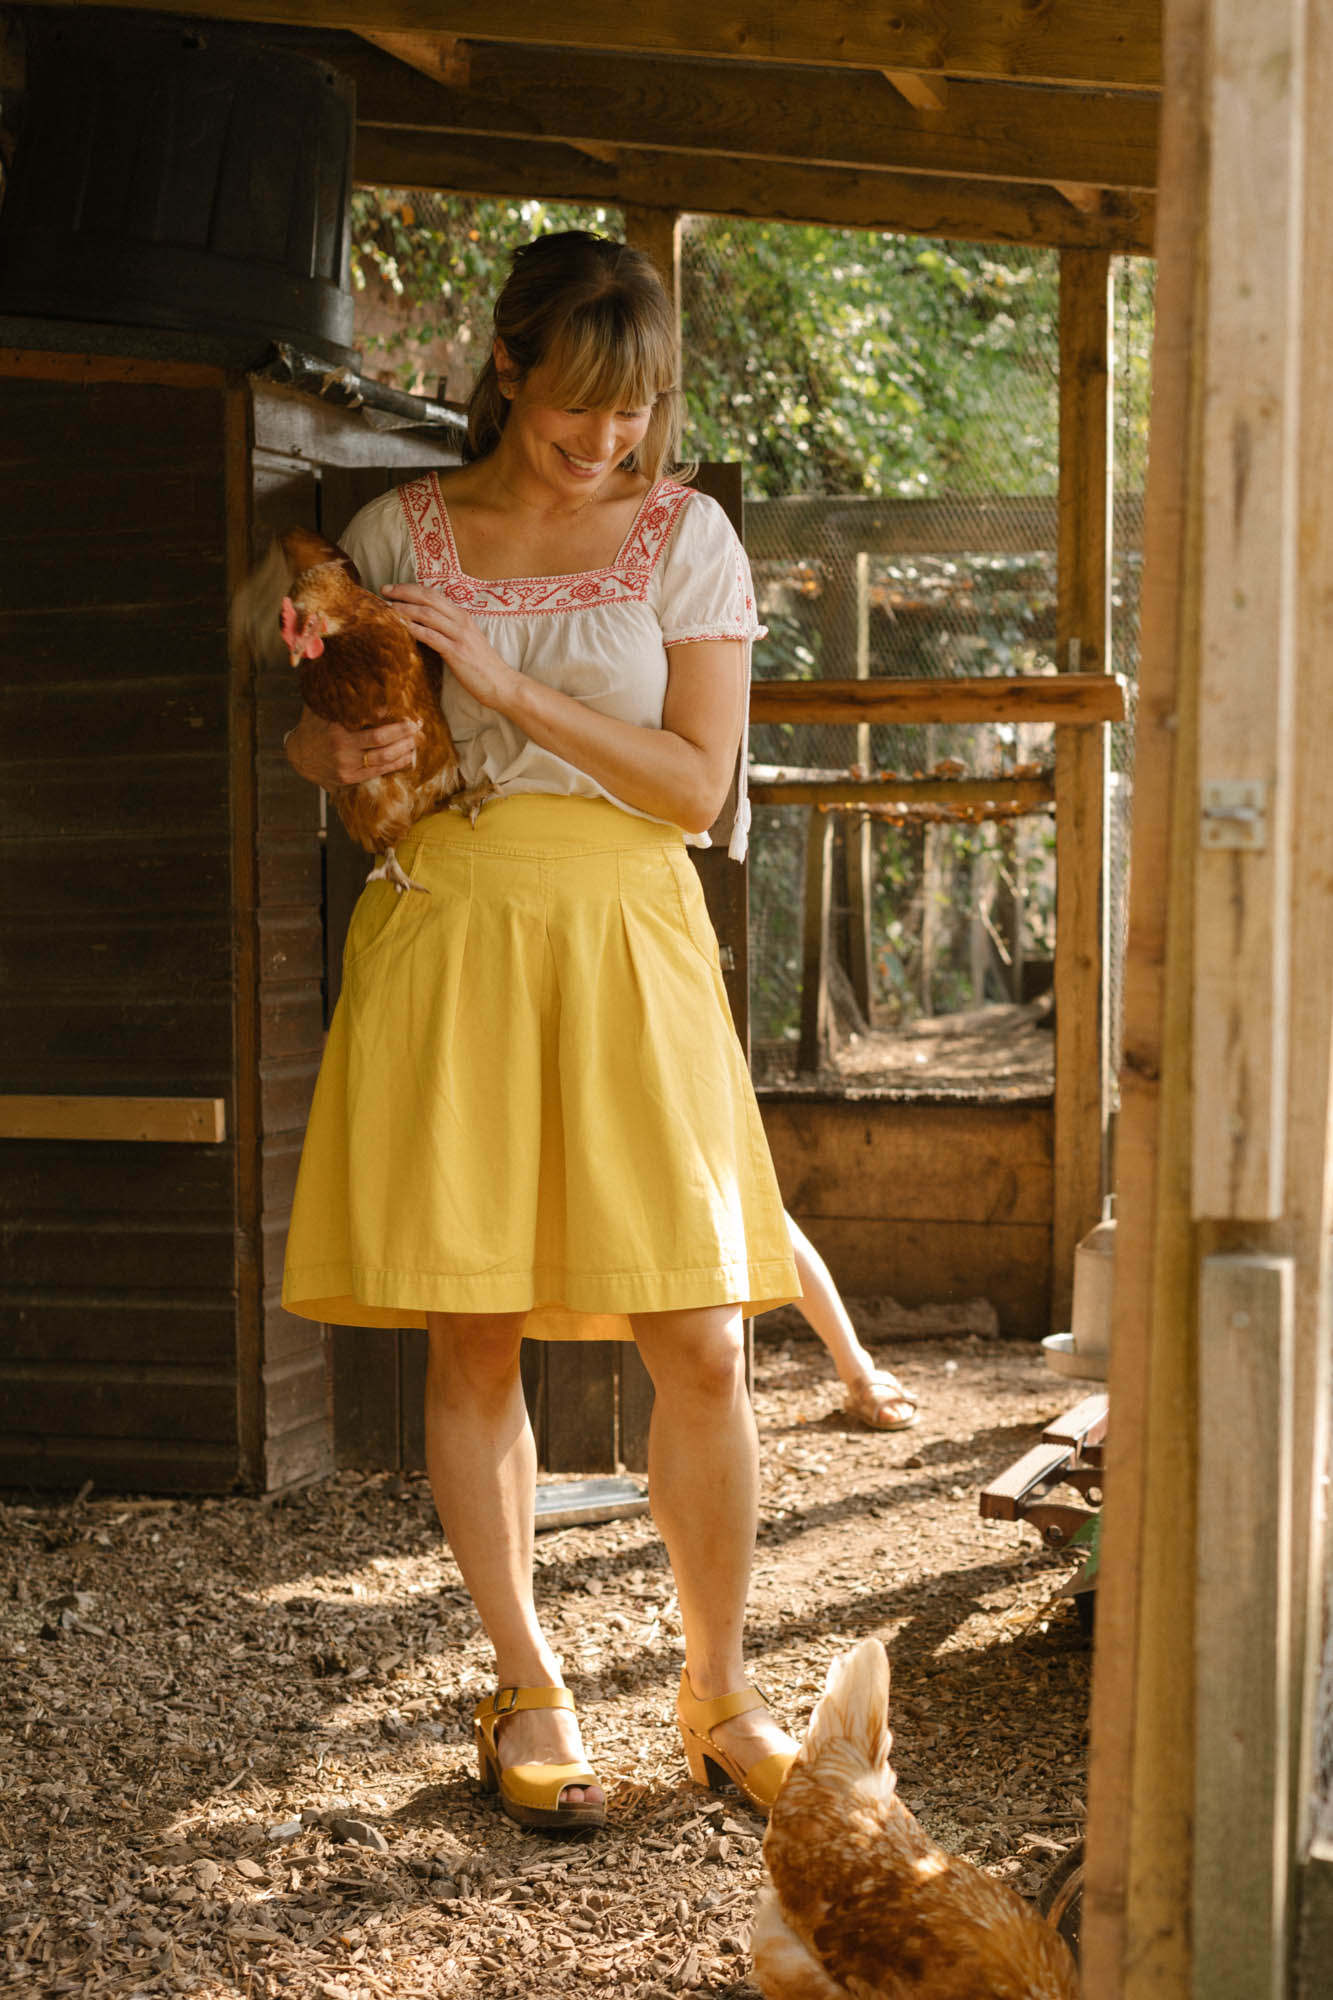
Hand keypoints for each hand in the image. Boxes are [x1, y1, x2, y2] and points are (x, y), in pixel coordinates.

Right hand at [284, 706, 420, 788]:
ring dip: (403, 750)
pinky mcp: (350, 779)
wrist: (297, 755)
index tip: (410, 715)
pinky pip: (378, 772)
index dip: (394, 722)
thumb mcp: (320, 708)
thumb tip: (355, 673)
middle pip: (381, 742)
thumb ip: (336, 696)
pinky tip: (407, 757)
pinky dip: (395, 765)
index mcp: (337, 730)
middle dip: (404, 734)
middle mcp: (343, 749)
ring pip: (383, 759)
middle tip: (418, 726)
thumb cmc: (313, 726)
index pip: (371, 725)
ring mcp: (347, 766)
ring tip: (416, 741)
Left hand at [383, 583, 518, 710]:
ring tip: (386, 608)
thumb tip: (424, 626)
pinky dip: (413, 629)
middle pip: (428, 598)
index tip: (392, 588)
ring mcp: (459, 636)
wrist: (502, 684)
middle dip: (403, 592)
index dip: (411, 588)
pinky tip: (399, 628)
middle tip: (384, 590)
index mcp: (463, 616)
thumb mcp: (466, 641)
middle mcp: (461, 621)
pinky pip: (431, 636)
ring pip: (427, 614)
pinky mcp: (457, 652)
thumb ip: (448, 630)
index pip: (433, 594)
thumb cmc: (482, 666)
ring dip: (404, 609)